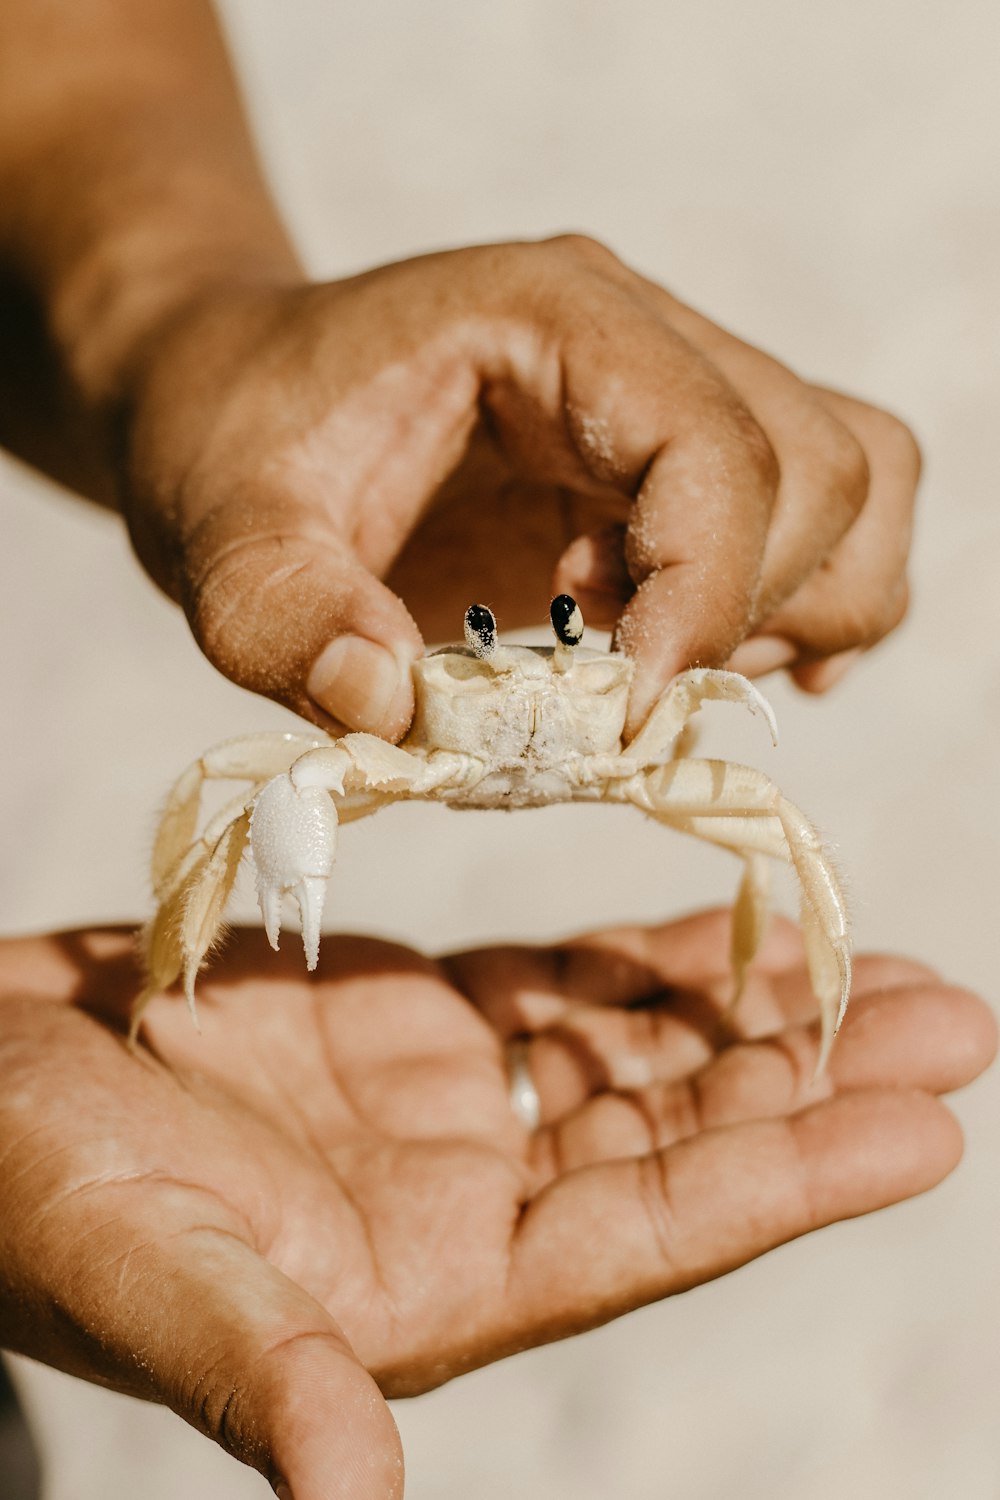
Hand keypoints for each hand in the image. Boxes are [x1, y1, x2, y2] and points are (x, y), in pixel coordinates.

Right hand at [0, 912, 990, 1497]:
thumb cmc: (22, 1188)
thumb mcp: (134, 1272)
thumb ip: (258, 1373)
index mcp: (425, 1287)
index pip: (644, 1231)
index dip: (787, 1177)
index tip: (928, 1122)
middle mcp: (461, 1201)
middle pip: (674, 1135)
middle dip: (818, 1079)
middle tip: (955, 1014)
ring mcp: (443, 1107)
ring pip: (632, 1053)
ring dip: (755, 1007)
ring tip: (885, 959)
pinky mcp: (411, 1027)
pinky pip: (556, 985)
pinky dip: (644, 953)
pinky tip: (727, 921)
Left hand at [122, 237, 920, 737]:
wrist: (240, 396)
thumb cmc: (235, 442)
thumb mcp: (220, 532)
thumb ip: (283, 618)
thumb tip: (391, 709)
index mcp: (551, 317)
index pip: (715, 443)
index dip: (703, 593)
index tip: (624, 714)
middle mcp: (641, 337)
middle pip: (816, 468)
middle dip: (742, 612)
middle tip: (607, 686)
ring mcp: (673, 390)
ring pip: (851, 487)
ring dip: (789, 612)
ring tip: (643, 666)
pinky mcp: (675, 461)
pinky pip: (826, 514)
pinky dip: (808, 604)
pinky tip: (691, 661)